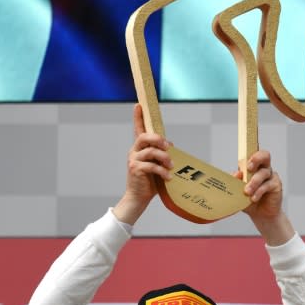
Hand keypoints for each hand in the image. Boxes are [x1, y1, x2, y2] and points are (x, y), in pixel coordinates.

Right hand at [113, 104, 172, 224]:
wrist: (138, 198)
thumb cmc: (149, 182)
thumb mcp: (157, 166)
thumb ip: (162, 155)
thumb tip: (171, 146)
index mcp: (139, 148)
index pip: (137, 129)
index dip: (138, 117)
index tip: (138, 105)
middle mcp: (134, 151)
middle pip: (144, 137)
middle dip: (158, 139)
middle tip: (169, 147)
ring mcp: (133, 160)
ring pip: (150, 151)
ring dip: (164, 158)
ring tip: (171, 166)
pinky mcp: (135, 170)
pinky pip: (151, 166)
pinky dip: (162, 171)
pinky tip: (168, 177)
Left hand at [236, 150, 293, 244]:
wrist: (260, 214)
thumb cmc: (248, 200)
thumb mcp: (238, 191)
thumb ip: (235, 182)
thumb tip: (236, 174)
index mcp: (254, 167)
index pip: (254, 154)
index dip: (251, 154)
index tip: (244, 160)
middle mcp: (263, 168)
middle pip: (265, 156)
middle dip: (256, 159)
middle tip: (248, 167)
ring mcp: (271, 176)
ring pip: (263, 173)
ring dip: (254, 182)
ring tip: (246, 192)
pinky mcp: (276, 185)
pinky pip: (267, 185)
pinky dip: (259, 191)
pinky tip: (253, 198)